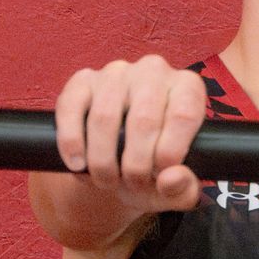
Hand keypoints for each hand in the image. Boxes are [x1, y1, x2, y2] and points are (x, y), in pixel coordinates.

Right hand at [52, 54, 207, 213]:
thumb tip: (172, 178)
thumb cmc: (154, 168)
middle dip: (135, 164)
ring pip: (105, 117)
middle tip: (133, 184)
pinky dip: (72, 142)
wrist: (119, 163)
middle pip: (143, 119)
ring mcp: (116, 72)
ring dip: (103, 160)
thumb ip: (185, 188)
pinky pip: (72, 109)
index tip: (160, 175)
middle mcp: (154, 71)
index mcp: (187, 87)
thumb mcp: (176, 186)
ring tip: (107, 180)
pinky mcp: (83, 81)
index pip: (183, 115)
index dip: (170, 152)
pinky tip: (78, 164)